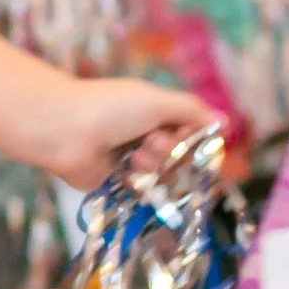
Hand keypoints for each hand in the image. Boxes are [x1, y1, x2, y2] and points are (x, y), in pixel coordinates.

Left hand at [28, 75, 220, 190]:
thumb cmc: (111, 109)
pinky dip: (138, 181)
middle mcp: (141, 132)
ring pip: (161, 170)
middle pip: (177, 150)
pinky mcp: (114, 180)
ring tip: (136, 155)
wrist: (66, 132)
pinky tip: (127, 172)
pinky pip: (141, 187)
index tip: (190, 133)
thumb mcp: (158, 101)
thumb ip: (192, 111)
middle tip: (154, 141)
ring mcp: (128, 157)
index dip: (192, 132)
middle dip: (171, 147)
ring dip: (154, 163)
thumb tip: (223, 121)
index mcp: (150, 109)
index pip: (188, 126)